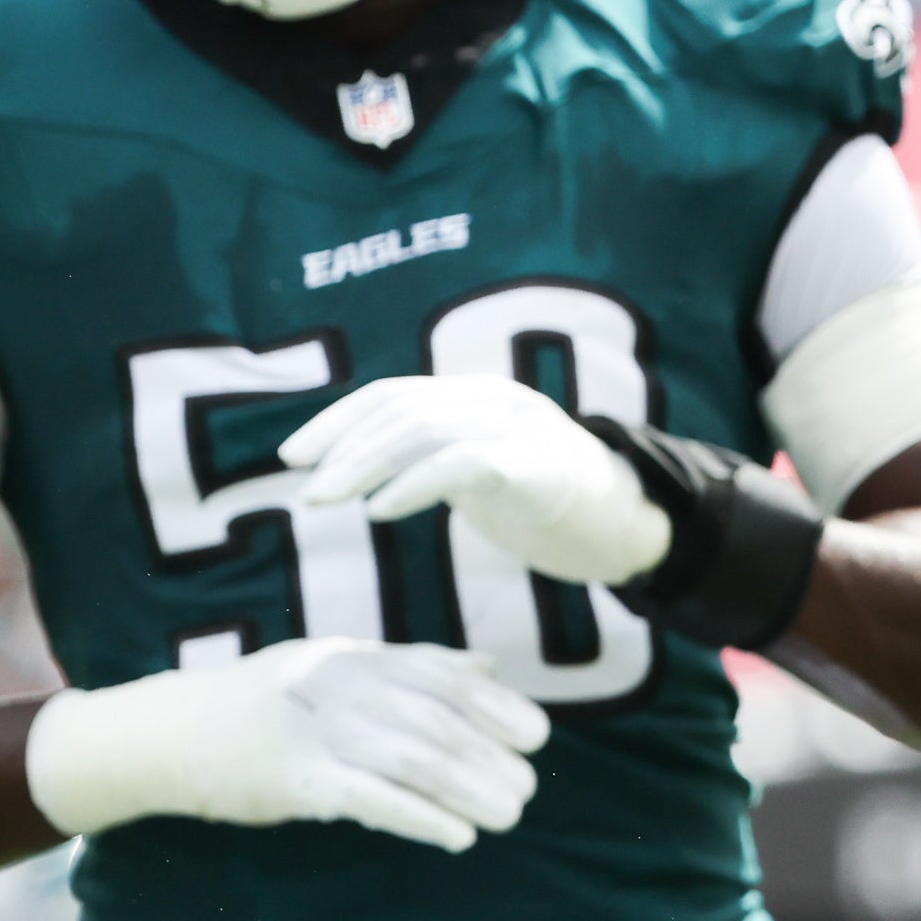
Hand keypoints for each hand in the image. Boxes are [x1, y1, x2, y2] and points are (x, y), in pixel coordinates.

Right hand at [21, 639, 548, 853]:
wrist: (171, 732)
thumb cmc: (260, 703)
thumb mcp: (333, 665)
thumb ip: (411, 666)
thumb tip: (486, 667)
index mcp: (353, 657)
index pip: (443, 678)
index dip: (497, 707)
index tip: (535, 738)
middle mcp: (338, 687)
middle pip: (436, 724)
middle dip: (490, 759)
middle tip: (525, 792)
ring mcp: (315, 732)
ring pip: (413, 762)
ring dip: (468, 792)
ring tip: (506, 818)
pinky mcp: (294, 780)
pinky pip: (372, 800)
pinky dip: (421, 818)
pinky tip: (456, 837)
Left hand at [282, 375, 672, 587]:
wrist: (630, 526)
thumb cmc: (546, 504)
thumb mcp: (478, 471)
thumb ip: (430, 457)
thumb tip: (363, 467)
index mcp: (476, 397)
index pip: (391, 394)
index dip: (335, 421)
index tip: (290, 455)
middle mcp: (495, 401)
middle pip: (401, 410)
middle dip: (342, 448)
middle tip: (303, 490)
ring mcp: (520, 429)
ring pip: (423, 430)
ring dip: (364, 466)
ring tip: (325, 499)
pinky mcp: (539, 467)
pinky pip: (464, 463)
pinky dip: (414, 484)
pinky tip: (380, 510)